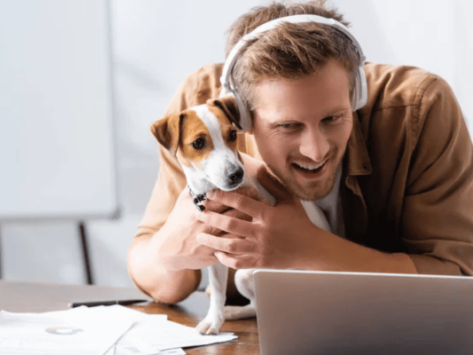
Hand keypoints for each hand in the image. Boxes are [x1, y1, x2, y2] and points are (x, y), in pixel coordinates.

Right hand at [151, 186, 258, 270]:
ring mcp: (209, 241)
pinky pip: (232, 248)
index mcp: (198, 209)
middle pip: (233, 214)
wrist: (167, 251)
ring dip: (252, 224)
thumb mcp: (183, 202)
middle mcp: (204, 224)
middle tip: (266, 201)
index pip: (224, 199)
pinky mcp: (212, 254)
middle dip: (251, 207)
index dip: (241, 194)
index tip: (254, 189)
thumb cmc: (177, 223)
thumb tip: (208, 174)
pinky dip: (245, 242)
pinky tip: (256, 236)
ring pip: (235, 231)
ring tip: (265, 217)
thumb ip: (196, 189)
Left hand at [195, 165, 323, 268]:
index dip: (223, 197)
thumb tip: (259, 169)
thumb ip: (273, 184)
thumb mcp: (289, 200)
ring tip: (199, 236)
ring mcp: (260, 249)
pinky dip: (225, 258)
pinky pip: (238, 262)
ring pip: (230, 246)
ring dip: (212, 240)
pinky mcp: (260, 263)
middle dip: (211, 218)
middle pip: (230, 224)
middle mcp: (262, 232)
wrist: (311, 250)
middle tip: (197, 213)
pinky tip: (217, 252)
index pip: (241, 202)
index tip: (209, 194)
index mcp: (268, 215)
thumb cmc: (299, 222)